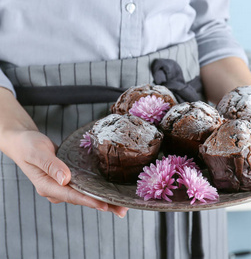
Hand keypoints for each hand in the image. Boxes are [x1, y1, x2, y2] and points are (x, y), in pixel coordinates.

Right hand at [5, 129, 128, 216]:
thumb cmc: (28, 146)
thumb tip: (65, 179)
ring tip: (123, 204)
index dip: (89, 200)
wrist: (25, 143)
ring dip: (104, 199)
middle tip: (123, 210)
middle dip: (103, 204)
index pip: (72, 196)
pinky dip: (98, 189)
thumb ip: (51, 165)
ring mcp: (63, 186)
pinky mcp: (70, 180)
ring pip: (86, 194)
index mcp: (47, 186)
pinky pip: (86, 186)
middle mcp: (57, 190)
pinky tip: (113, 191)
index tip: (105, 205)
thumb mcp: (37, 152)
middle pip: (83, 199)